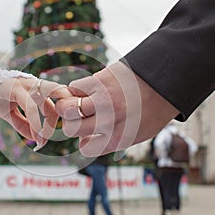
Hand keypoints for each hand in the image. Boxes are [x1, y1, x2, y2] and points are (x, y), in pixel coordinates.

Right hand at [0, 77, 71, 150]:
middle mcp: (34, 84)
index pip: (55, 101)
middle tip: (62, 133)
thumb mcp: (10, 114)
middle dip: (65, 114)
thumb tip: (37, 140)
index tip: (58, 132)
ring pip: (48, 102)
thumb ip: (24, 125)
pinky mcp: (16, 88)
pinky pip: (30, 107)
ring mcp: (26, 85)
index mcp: (35, 88)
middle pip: (59, 97)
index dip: (59, 116)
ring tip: (44, 141)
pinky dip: (35, 122)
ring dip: (49, 124)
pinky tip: (37, 136)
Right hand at [56, 61, 178, 156]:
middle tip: (78, 117)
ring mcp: (102, 100)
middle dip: (71, 124)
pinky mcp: (98, 81)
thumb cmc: (151, 110)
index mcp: (118, 138)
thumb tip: (83, 138)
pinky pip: (73, 88)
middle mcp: (108, 121)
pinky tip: (86, 90)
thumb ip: (110, 140)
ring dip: (67, 106)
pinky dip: (75, 90)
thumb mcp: (136, 135)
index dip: (84, 140)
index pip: (85, 148)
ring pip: (66, 108)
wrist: (164, 81)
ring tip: (76, 102)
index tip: (88, 133)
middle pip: (70, 129)